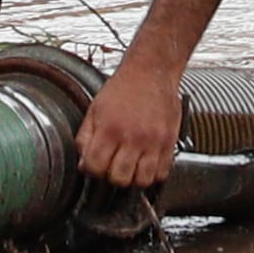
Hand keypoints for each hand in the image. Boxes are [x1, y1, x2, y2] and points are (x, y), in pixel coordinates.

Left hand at [74, 64, 183, 189]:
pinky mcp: (169, 142)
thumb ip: (85, 138)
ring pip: (143, 180)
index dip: (93, 170)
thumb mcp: (95, 109)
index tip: (96, 164)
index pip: (95, 167)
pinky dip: (153, 173)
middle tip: (114, 165)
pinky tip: (146, 162)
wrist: (151, 72)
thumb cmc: (123, 89)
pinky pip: (162, 173)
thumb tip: (84, 164)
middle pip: (120, 179)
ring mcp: (153, 141)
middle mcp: (133, 138)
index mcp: (110, 129)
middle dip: (113, 176)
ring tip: (131, 166)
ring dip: (134, 178)